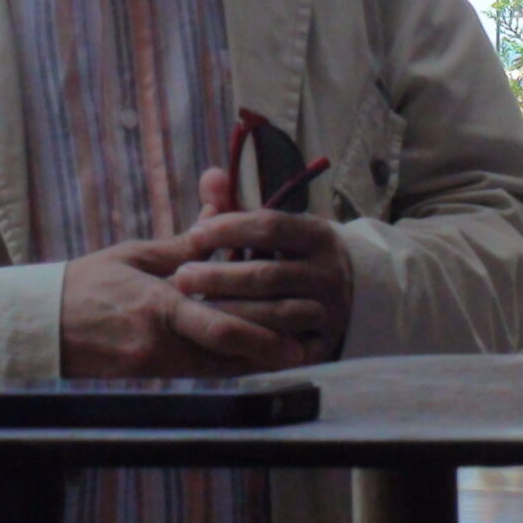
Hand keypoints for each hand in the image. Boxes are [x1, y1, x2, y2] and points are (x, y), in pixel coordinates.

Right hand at [61, 234, 305, 378]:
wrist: (44, 328)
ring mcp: (159, 365)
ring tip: (294, 350)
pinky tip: (257, 356)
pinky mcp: (156, 374)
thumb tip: (224, 209)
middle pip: (230, 353)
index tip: (294, 339)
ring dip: (259, 359)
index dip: (262, 336)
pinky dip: (233, 363)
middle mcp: (162, 343)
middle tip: (309, 341)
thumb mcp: (138, 255)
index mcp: (157, 307)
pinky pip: (205, 371)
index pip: (218, 326)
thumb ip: (187, 242)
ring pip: (223, 367)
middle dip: (272, 348)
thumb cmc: (88, 284)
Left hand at [173, 197, 354, 364]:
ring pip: (277, 313)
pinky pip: (285, 346)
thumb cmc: (291, 258)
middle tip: (181, 277)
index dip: (230, 229)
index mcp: (317, 235)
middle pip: (269, 274)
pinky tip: (220, 339)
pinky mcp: (323, 345)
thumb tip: (210, 175)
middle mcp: (329, 272)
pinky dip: (253, 342)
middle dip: (220, 276)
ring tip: (192, 309)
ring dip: (231, 311)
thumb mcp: (273, 230)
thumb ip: (236, 206)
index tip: (193, 234)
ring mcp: (329, 310)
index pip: (271, 226)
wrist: (340, 299)